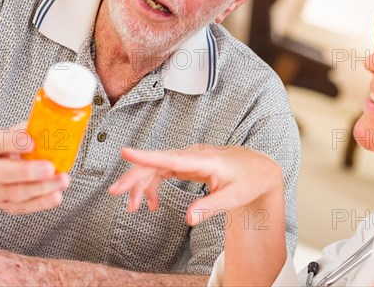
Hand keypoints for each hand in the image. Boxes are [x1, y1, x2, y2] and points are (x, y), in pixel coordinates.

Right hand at [0, 123, 69, 213]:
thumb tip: (56, 124)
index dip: (13, 142)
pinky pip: (23, 207)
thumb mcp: (14, 133)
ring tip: (61, 180)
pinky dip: (42, 202)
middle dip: (27, 171)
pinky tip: (56, 195)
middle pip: (0, 173)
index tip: (32, 142)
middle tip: (49, 167)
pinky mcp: (6, 205)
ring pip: (14, 192)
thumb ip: (31, 129)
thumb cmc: (8, 148)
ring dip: (41, 188)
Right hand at [108, 145, 283, 224]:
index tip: (125, 152)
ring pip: (156, 168)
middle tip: (115, 193)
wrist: (259, 168)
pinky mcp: (187, 164)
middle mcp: (193, 155)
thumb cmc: (249, 179)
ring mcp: (188, 158)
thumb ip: (212, 207)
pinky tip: (151, 204)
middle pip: (157, 163)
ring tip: (133, 208)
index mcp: (204, 160)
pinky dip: (153, 187)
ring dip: (141, 186)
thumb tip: (188, 220)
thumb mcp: (235, 197)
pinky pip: (162, 172)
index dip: (147, 156)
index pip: (171, 158)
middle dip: (134, 177)